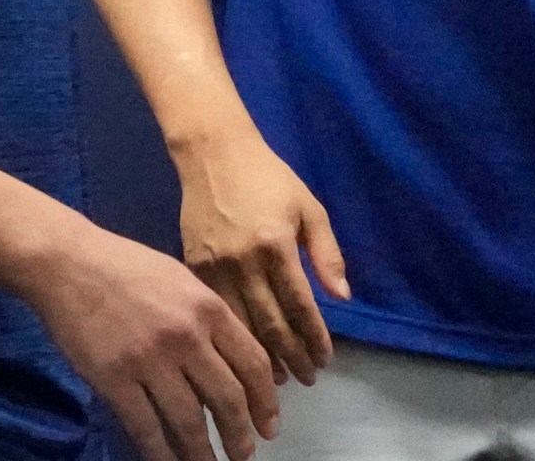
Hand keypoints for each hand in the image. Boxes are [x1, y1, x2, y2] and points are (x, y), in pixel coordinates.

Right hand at [18, 222, 280, 460]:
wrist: (67, 262)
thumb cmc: (125, 266)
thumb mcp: (182, 280)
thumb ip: (209, 318)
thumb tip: (232, 363)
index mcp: (208, 308)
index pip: (252, 364)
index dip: (265, 402)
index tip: (269, 426)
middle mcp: (186, 336)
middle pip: (227, 399)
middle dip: (240, 435)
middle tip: (244, 455)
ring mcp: (149, 359)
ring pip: (189, 421)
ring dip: (203, 453)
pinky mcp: (114, 379)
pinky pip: (145, 427)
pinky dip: (161, 453)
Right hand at [174, 131, 350, 385]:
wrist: (213, 154)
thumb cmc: (268, 178)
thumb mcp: (308, 207)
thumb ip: (327, 253)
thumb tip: (342, 297)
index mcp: (275, 244)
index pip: (299, 305)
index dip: (314, 338)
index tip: (325, 360)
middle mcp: (243, 260)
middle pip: (270, 323)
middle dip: (291, 356)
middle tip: (307, 379)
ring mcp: (213, 266)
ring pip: (239, 325)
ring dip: (260, 357)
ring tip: (278, 380)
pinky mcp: (192, 267)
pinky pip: (215, 312)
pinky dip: (231, 338)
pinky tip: (242, 356)